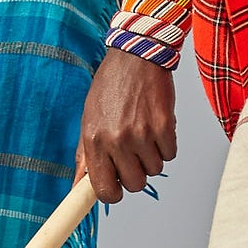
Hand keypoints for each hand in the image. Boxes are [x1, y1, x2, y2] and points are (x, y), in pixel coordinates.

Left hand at [75, 48, 177, 203]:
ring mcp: (141, 133)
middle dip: (136, 172)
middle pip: (134, 184)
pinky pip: (170, 154)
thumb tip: (77, 186)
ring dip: (152, 156)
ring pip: (155, 169)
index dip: (112, 193)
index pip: (103, 190)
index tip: (116, 187)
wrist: (137, 54)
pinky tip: (157, 125)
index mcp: (94, 140)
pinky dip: (167, 144)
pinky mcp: (164, 125)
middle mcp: (116, 140)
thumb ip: (85, 154)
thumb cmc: (111, 85)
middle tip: (133, 152)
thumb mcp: (89, 117)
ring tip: (145, 132)